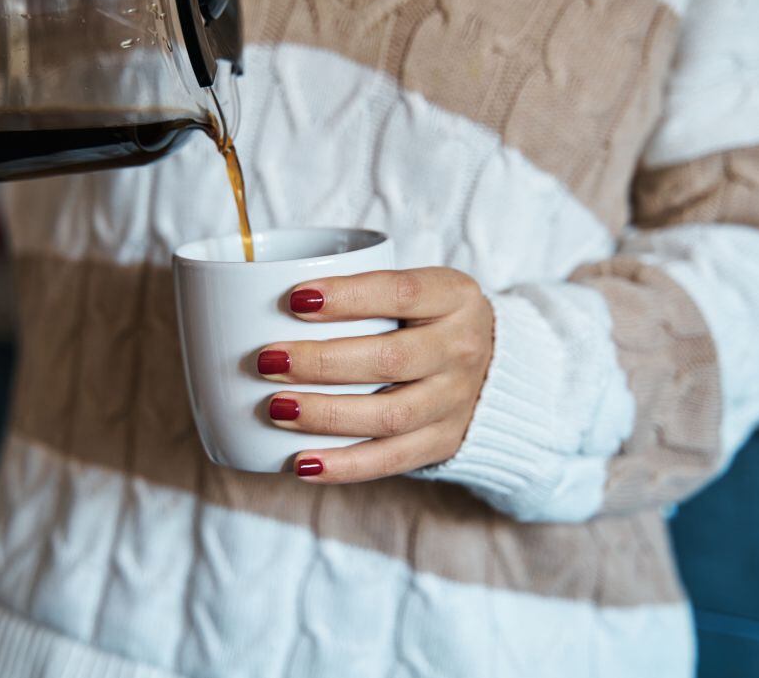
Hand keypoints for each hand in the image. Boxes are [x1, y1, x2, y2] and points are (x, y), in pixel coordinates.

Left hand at [257, 268, 493, 482]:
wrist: (496, 369)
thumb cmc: (427, 321)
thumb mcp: (416, 291)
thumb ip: (362, 292)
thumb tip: (262, 304)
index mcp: (454, 296)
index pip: (401, 292)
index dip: (347, 296)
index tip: (294, 299)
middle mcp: (461, 349)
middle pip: (391, 359)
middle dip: (322, 362)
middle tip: (267, 361)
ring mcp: (455, 401)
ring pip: (390, 415)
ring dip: (327, 415)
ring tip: (276, 409)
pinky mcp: (442, 442)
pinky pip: (391, 460)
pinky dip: (344, 466)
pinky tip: (301, 463)